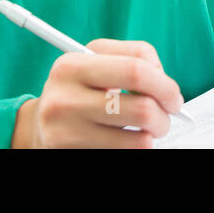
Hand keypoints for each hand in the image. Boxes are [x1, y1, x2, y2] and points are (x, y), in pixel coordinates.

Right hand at [12, 38, 185, 148]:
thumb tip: (165, 84)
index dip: (164, 84)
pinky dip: (135, 148)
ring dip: (153, 136)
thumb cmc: (78, 88)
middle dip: (165, 115)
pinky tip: (126, 140)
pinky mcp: (72, 155)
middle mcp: (65, 100)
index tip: (173, 95)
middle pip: (141, 109)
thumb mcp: (96, 60)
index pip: (135, 70)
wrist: (39, 125)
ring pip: (139, 140)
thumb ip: (133, 57)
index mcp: (72, 66)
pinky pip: (125, 155)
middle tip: (167, 115)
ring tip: (149, 129)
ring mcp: (66, 134)